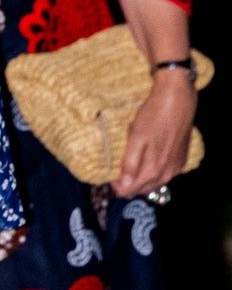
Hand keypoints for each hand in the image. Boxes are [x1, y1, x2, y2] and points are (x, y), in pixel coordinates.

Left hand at [115, 69, 196, 201]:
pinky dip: (153, 172)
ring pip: (153, 184)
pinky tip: (148, 160)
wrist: (178, 98)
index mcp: (152, 171)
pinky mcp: (181, 160)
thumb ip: (130, 164)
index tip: (109, 175)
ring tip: (130, 165)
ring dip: (140, 179)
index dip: (116, 186)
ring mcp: (176, 168)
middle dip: (127, 184)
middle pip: (141, 189)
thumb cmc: (154, 115)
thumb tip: (123, 187)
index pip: (129, 191)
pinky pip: (164, 174)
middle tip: (117, 170)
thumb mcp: (136, 137)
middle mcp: (166, 175)